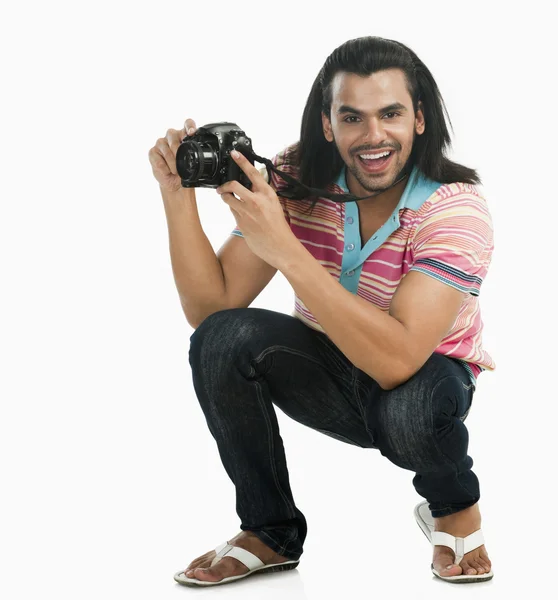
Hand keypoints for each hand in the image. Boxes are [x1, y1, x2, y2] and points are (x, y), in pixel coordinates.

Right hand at [148, 118, 196, 192]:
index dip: (189, 126)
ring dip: (172, 163)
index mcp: (184, 136)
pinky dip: (164, 168)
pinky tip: (167, 170)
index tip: (191, 133)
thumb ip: (195, 154)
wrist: (175, 183)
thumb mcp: (193, 162)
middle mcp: (172, 136)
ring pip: (166, 150)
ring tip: (175, 171)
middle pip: (174, 137)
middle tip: (181, 163)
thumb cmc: (184, 171)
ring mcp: (161, 143)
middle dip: (178, 152)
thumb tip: (200, 156)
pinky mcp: (153, 152)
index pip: (187, 124)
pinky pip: (158, 159)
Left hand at [216, 151, 297, 269]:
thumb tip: (251, 186)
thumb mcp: (274, 205)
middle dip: (224, 186)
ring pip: (228, 199)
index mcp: (267, 193)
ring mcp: (247, 212)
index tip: (234, 153)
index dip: (242, 161)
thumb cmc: (279, 227)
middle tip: (222, 188)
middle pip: (233, 185)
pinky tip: (240, 214)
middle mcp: (256, 200)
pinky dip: (233, 211)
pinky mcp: (240, 223)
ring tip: (227, 199)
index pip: (252, 172)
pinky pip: (232, 212)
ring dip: (225, 198)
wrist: (280, 246)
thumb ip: (262, 195)